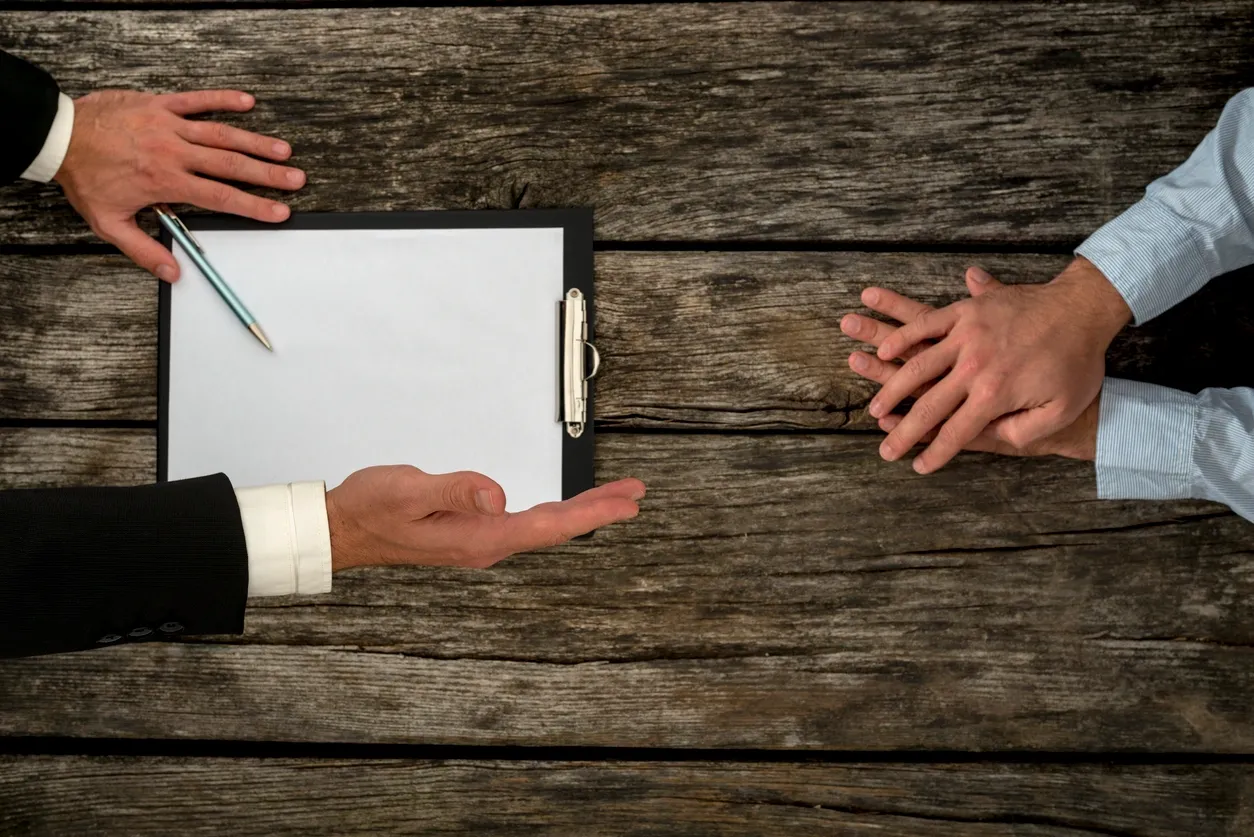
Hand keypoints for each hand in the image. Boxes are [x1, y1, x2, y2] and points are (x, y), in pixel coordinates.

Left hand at [53, 89, 304, 281]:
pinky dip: (222, 99)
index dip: (254, 205)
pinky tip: (247, 102)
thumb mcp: (109, 223)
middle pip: (231, 164)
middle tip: (296, 179)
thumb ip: (144, 250)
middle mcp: (174, 152)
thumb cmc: (85, 177)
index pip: (221, 197)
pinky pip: (196, 99)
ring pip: (221, 134)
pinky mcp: (160, 104)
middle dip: (268, 174)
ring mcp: (168, 125)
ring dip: (255, 141)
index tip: (279, 211)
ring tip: (283, 150)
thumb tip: (172, 273)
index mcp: (166, 181)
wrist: (60, 136)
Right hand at [325, 465, 645, 570]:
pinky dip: (555, 514)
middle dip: (598, 510)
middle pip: (554, 527)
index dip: (592, 512)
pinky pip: (526, 525)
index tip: (626, 502)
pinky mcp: (472, 534)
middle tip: (634, 494)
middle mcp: (485, 544)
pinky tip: (562, 509)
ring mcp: (480, 541)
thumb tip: (499, 495)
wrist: (344, 530)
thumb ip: (456, 490)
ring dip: (580, 512)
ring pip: (543, 526)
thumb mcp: (409, 491)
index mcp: (477, 536)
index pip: (548, 525)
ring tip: (612, 499)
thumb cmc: (371, 509)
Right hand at [848, 257, 1127, 472]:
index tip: (918, 467)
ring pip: (917, 366)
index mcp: (995, 394)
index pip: (955, 432)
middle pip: (928, 406)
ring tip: (875, 408)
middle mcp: (974, 367)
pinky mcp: (965, 311)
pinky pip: (925, 324)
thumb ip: (1023, 431)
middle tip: (886, 450)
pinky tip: (884, 352)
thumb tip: (990, 438)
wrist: (1082, 310)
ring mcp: (967, 336)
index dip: (935, 453)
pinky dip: (901, 338)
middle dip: (903, 432)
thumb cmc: (1076, 362)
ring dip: (891, 389)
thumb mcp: (1061, 410)